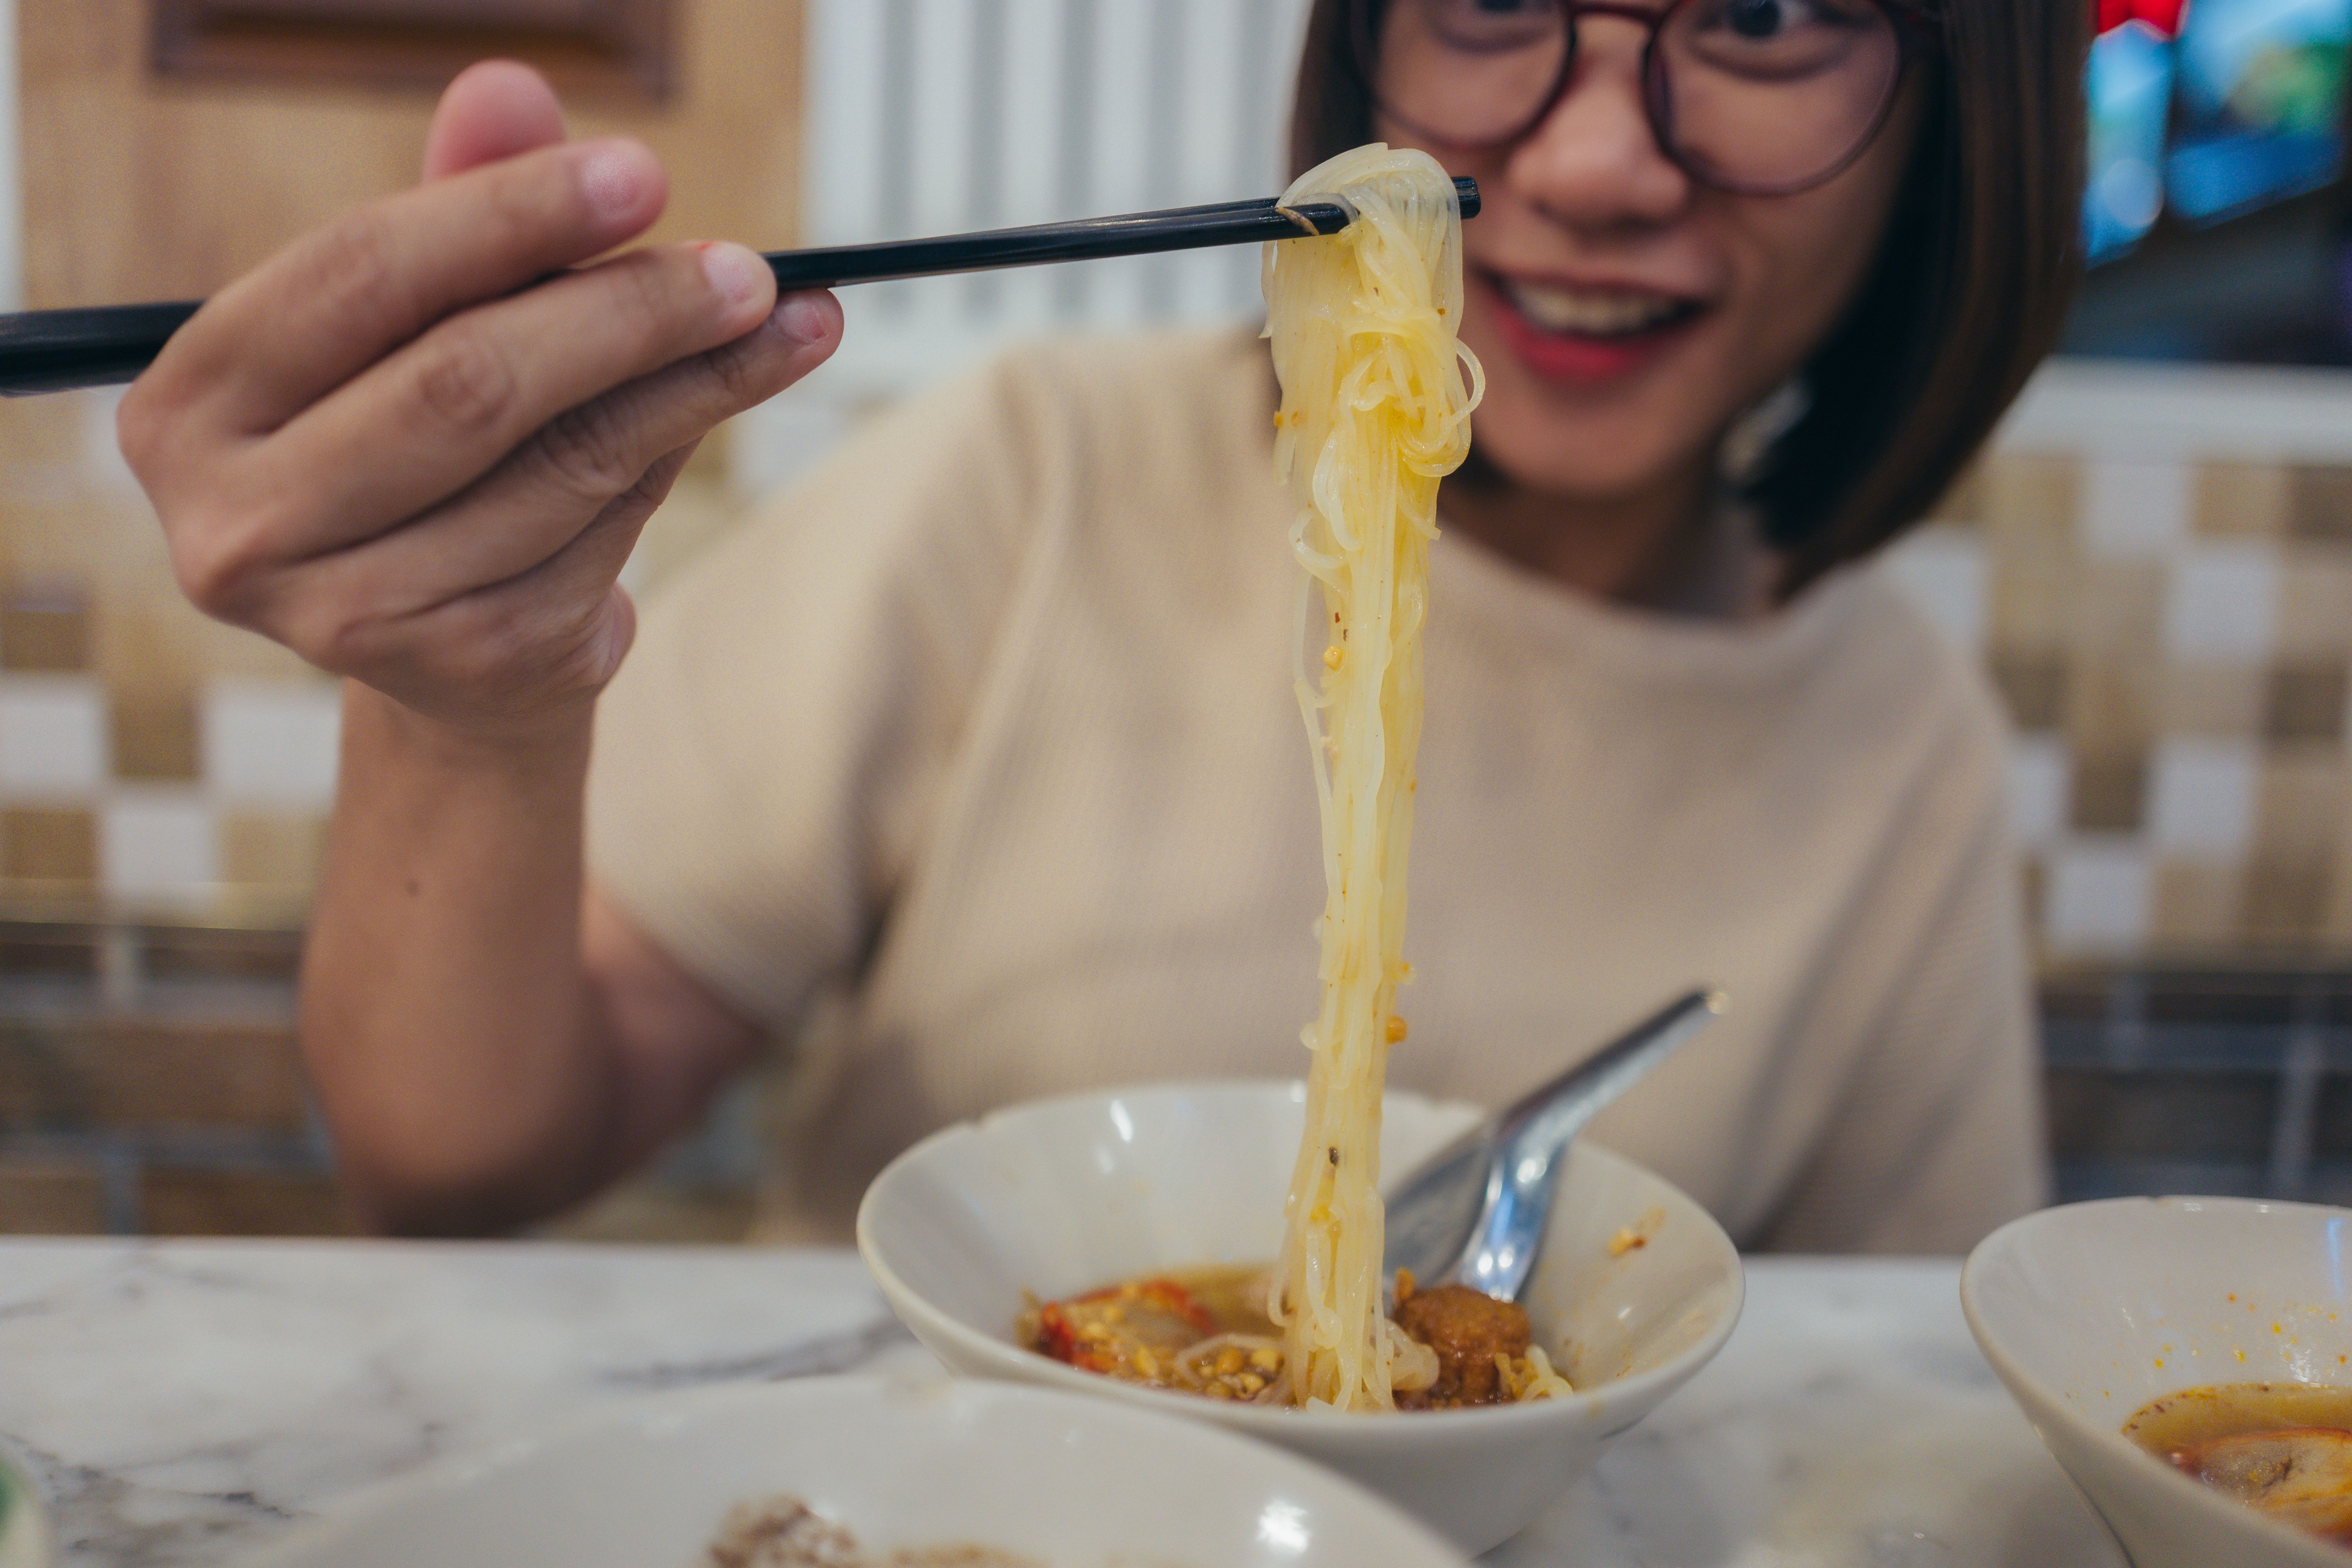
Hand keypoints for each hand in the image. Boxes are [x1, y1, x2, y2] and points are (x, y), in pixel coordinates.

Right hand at [120, 61, 841, 744]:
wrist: (444, 641)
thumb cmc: (420, 440)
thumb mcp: (424, 318)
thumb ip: (459, 203)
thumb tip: (510, 86)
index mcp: (193, 404)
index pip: (361, 272)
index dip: (510, 213)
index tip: (644, 173)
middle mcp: (240, 521)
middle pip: (468, 380)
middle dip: (627, 310)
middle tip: (748, 269)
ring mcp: (346, 613)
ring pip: (559, 462)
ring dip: (693, 383)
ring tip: (787, 324)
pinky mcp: (462, 663)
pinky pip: (601, 535)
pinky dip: (671, 461)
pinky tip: (719, 409)